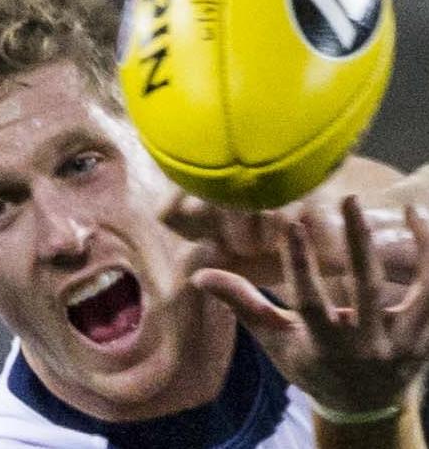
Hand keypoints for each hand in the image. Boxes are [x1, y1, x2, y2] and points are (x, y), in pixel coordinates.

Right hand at [191, 196, 428, 412]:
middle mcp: (366, 345)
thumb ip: (242, 304)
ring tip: (408, 210)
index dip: (299, 262)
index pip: (309, 300)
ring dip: (419, 249)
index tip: (292, 223)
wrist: (363, 406)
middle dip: (357, 243)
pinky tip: (424, 225)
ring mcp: (403, 342)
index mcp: (322, 345)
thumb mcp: (274, 339)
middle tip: (348, 201)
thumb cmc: (310, 366)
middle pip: (367, 290)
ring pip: (423, 292)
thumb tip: (200, 277)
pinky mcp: (427, 337)